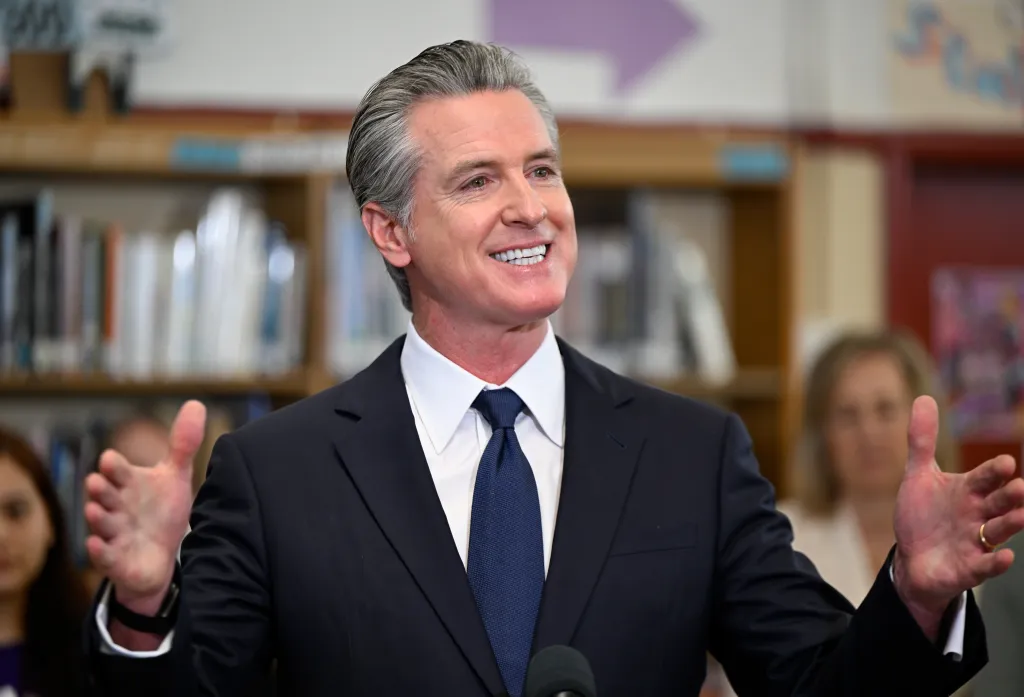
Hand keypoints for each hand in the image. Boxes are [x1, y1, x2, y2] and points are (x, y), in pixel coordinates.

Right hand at [84, 400, 205, 609]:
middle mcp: (116, 507)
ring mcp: (113, 534)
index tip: (111, 460)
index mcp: (128, 485)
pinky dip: (100, 551)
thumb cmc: (161, 512)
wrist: (160, 557)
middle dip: (100, 489)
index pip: (117, 471)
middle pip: (104, 495)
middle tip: (96, 481)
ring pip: (101, 524)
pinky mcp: (116, 561)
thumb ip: (183, 445)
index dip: (114, 466)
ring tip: (95, 509)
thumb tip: (196, 404)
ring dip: (97, 517)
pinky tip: (96, 545)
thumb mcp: (175, 477)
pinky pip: (104, 557)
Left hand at [892, 395, 1023, 634]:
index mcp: (968, 491)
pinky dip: (995, 563)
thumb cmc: (922, 516)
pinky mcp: (968, 568)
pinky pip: (985, 566)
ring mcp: (974, 542)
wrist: (912, 559)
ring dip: (1010, 524)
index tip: (1005, 463)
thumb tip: (924, 397)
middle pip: (997, 503)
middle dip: (1009, 495)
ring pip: (997, 531)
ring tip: (1021, 515)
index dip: (994, 471)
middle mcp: (977, 515)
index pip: (984, 478)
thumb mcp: (919, 477)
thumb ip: (922, 441)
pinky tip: (1006, 557)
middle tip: (1019, 486)